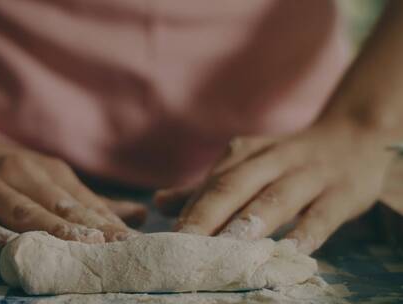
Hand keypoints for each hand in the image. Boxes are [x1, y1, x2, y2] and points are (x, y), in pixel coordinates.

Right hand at [0, 125, 145, 250]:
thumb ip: (89, 200)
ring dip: (51, 228)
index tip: (136, 242)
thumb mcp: (48, 175)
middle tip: (119, 247)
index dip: (110, 223)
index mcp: (47, 171)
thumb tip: (140, 215)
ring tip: (79, 244)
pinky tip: (8, 244)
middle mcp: (20, 175)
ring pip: (21, 211)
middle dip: (90, 228)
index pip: (84, 201)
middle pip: (58, 206)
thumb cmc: (2, 165)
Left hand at [155, 122, 394, 253]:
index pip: (212, 184)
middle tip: (185, 246)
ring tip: (227, 249)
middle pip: (234, 187)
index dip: (189, 213)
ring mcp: (308, 175)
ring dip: (250, 223)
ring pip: (275, 199)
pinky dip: (306, 232)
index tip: (168, 241)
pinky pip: (322, 215)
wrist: (352, 135)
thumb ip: (205, 188)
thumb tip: (159, 203)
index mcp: (244, 154)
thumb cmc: (287, 160)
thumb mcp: (245, 165)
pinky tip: (290, 252)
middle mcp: (273, 160)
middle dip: (207, 216)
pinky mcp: (341, 193)